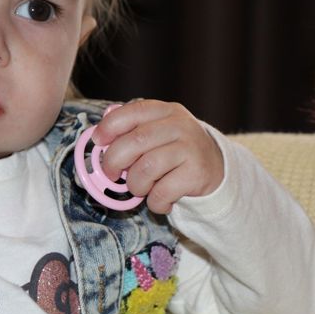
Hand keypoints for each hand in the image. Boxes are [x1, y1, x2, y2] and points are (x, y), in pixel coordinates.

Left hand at [91, 100, 223, 213]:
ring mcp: (190, 148)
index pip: (130, 112)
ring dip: (135, 184)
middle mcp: (179, 125)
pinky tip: (160, 200)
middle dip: (114, 162)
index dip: (108, 127)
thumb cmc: (175, 151)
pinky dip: (154, 202)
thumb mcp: (157, 131)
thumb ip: (131, 130)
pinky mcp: (197, 173)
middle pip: (134, 142)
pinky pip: (162, 192)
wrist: (217, 169)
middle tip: (111, 174)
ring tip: (141, 188)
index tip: (98, 142)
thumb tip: (100, 135)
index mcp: (164, 111)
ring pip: (146, 168)